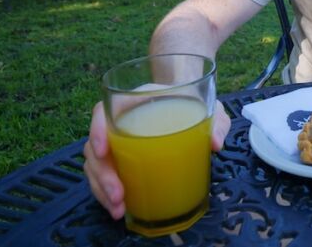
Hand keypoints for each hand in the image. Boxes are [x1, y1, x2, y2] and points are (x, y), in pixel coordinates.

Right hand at [83, 99, 230, 217]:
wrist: (188, 106)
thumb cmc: (192, 103)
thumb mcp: (208, 106)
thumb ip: (216, 121)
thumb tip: (214, 143)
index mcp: (133, 102)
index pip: (102, 112)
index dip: (97, 130)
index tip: (103, 150)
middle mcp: (119, 123)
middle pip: (95, 147)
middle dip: (102, 175)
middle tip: (119, 196)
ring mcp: (118, 144)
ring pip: (96, 166)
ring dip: (102, 190)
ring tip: (118, 209)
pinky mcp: (121, 162)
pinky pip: (104, 177)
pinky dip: (106, 194)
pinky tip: (119, 209)